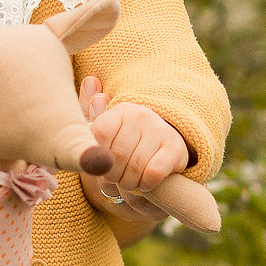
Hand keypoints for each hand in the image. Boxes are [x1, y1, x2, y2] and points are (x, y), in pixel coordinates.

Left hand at [77, 79, 187, 222]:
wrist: (164, 152)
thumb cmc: (128, 144)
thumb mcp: (108, 133)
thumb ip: (91, 116)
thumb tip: (90, 82)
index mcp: (120, 110)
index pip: (99, 132)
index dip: (97, 155)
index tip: (101, 163)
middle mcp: (140, 115)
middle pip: (115, 155)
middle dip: (111, 176)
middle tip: (114, 180)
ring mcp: (159, 130)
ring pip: (134, 167)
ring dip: (128, 183)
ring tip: (127, 184)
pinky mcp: (175, 149)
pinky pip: (153, 172)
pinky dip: (146, 184)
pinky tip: (145, 184)